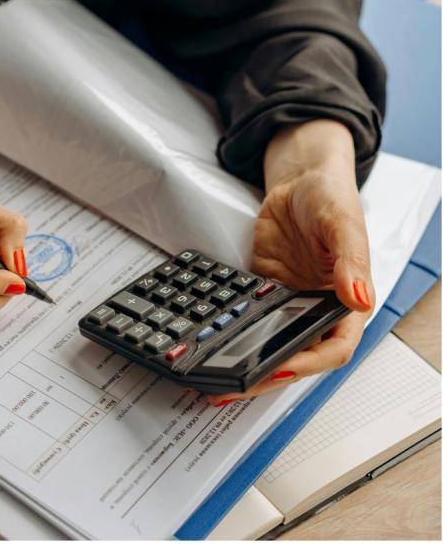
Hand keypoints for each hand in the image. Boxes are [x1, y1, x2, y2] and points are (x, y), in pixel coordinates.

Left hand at [206, 120, 373, 405]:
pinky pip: (247, 321)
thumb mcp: (342, 224)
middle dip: (265, 377)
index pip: (333, 348)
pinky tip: (211, 346)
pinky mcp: (262, 294)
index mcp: (346, 302)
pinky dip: (231, 336)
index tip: (280, 370)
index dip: (307, 364)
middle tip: (232, 389)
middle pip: (296, 356)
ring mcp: (287, 305)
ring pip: (268, 345)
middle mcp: (317, 310)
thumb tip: (357, 297)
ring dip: (246, 364)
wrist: (298, 181)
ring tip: (216, 381)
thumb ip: (349, 261)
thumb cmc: (330, 198)